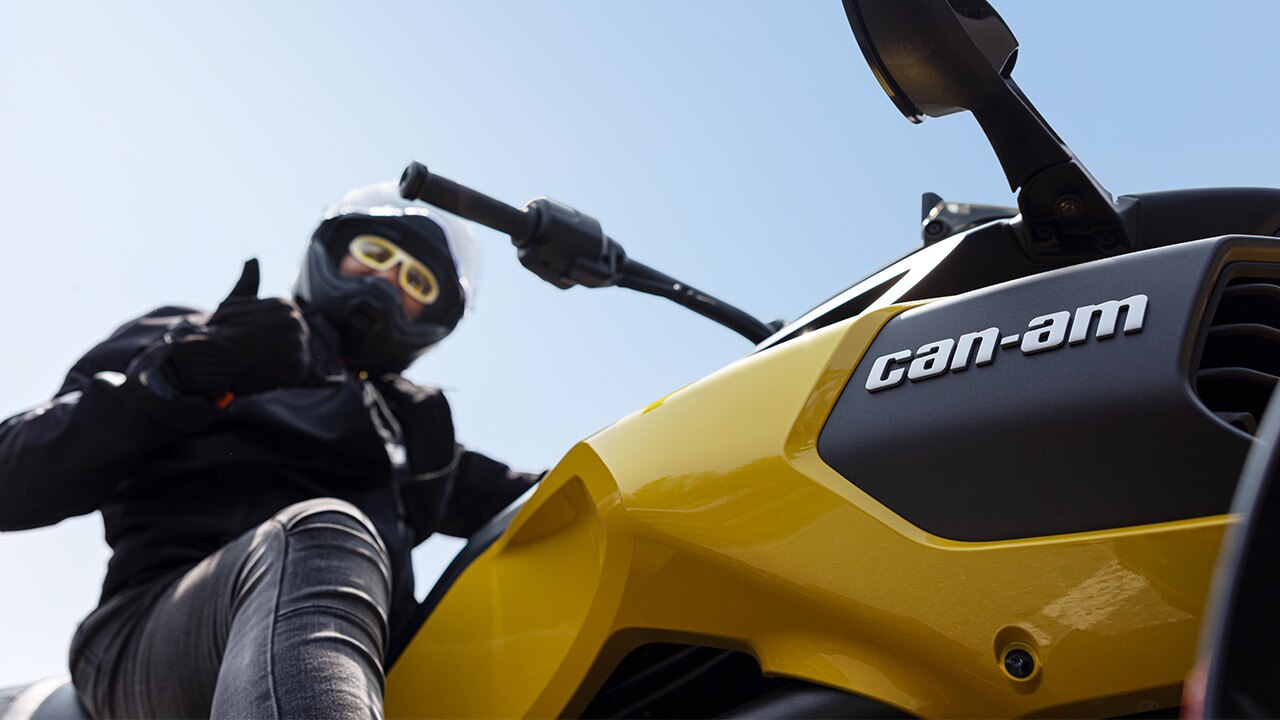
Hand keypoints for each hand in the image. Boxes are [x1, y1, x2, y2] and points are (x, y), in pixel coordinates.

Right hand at [168, 259, 311, 400]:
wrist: (206, 357)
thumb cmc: (218, 331)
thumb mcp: (233, 304)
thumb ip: (248, 284)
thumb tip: (253, 260)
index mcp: (285, 305)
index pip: (288, 326)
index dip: (271, 339)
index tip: (255, 345)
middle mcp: (295, 320)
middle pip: (295, 341)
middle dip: (278, 351)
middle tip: (256, 358)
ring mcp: (298, 343)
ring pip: (296, 357)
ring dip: (280, 364)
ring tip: (257, 365)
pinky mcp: (298, 367)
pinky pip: (297, 374)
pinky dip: (282, 378)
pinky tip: (263, 375)